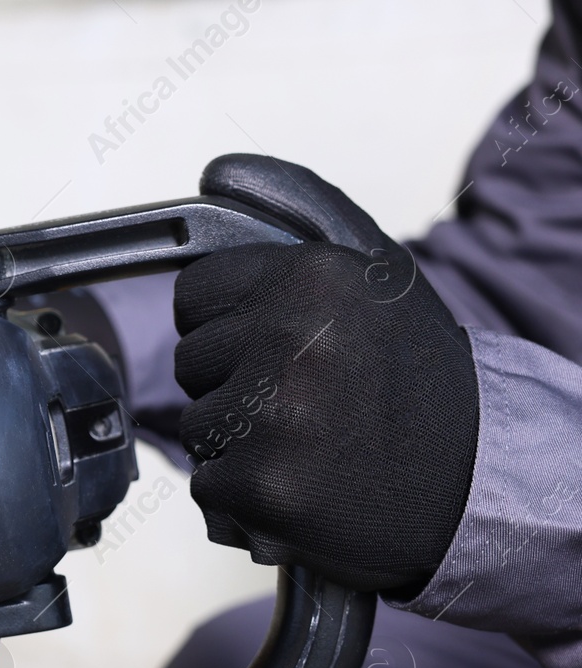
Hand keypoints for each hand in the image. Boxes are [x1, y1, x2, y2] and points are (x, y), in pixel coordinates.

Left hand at [175, 154, 478, 593]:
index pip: (194, 295)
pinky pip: (208, 484)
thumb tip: (214, 170)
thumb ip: (296, 214)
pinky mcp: (262, 485)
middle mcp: (290, 337)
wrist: (476, 482)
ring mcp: (273, 415)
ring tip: (312, 444)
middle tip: (311, 403)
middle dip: (235, 384)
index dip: (230, 328)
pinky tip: (307, 486)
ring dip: (241, 442)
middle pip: (190, 361)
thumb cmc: (413, 381)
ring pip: (197, 425)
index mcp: (312, 276)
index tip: (279, 349)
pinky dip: (246, 498)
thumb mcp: (372, 276)